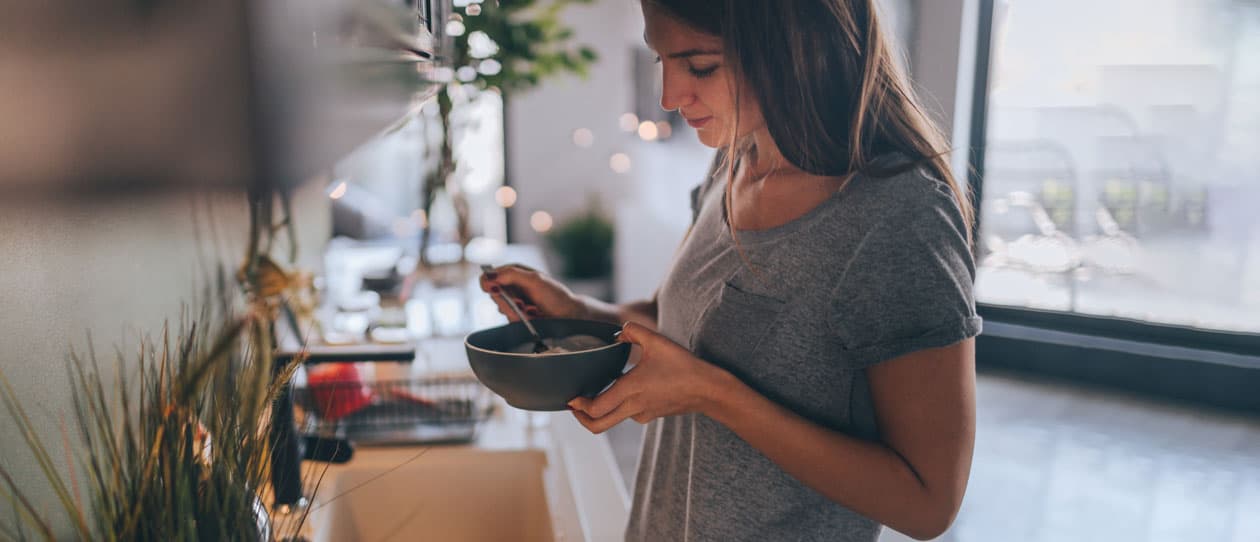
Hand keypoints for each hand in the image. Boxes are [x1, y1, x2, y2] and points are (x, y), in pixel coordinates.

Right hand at [479, 263, 587, 320]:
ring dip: (516, 311)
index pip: (489, 276)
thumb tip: (489, 276)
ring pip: (502, 308)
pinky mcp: (518, 317)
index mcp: (514, 272)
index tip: (493, 290)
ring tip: (531, 310)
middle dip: (507, 301)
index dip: (488, 283)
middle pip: (493, 294)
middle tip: (521, 304)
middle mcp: (512, 286)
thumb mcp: (534, 280)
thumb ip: (511, 275)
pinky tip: (533, 316)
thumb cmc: (555, 295)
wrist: (569, 315)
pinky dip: (521, 319)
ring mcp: (514, 302)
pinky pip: (510, 319)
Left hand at [568, 321, 727, 433]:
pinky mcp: (651, 415)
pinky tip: (621, 389)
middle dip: (581, 418)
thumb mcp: (657, 341)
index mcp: (630, 390)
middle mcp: (633, 407)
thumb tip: (618, 332)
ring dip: (599, 411)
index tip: (571, 397)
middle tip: (574, 405)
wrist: (708, 389)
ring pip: (612, 421)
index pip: (595, 408)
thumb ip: (633, 331)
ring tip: (594, 393)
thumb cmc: (684, 366)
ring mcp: (642, 414)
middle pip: (598, 425)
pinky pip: (627, 415)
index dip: (579, 406)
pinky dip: (617, 407)